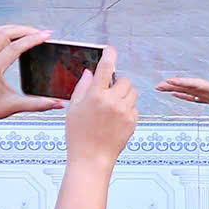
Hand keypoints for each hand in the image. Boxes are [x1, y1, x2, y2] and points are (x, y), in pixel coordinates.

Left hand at [0, 25, 65, 128]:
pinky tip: (18, 36)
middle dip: (25, 30)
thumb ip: (38, 104)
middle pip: (5, 33)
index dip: (32, 39)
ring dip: (16, 28)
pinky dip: (8, 32)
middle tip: (41, 33)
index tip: (45, 36)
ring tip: (32, 32)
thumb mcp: (14, 107)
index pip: (14, 48)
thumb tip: (57, 103)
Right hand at [63, 47, 138, 168]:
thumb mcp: (73, 109)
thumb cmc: (79, 136)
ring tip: (112, 107)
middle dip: (117, 84)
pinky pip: (135, 107)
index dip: (109, 55)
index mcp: (95, 96)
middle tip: (109, 93)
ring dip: (125, 94)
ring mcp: (124, 111)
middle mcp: (112, 102)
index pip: (105, 68)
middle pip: (124, 80)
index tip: (111, 50)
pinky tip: (116, 119)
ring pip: (132, 92)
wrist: (91, 159)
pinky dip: (128, 108)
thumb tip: (90, 73)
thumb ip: (82, 88)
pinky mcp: (133, 121)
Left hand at [155, 54, 208, 121]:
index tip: (169, 80)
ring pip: (187, 93)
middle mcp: (206, 95)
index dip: (181, 82)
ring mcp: (206, 98)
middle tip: (157, 86)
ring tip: (161, 88)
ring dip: (174, 90)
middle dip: (171, 87)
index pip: (194, 85)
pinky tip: (176, 94)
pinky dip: (183, 95)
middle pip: (186, 89)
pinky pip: (192, 97)